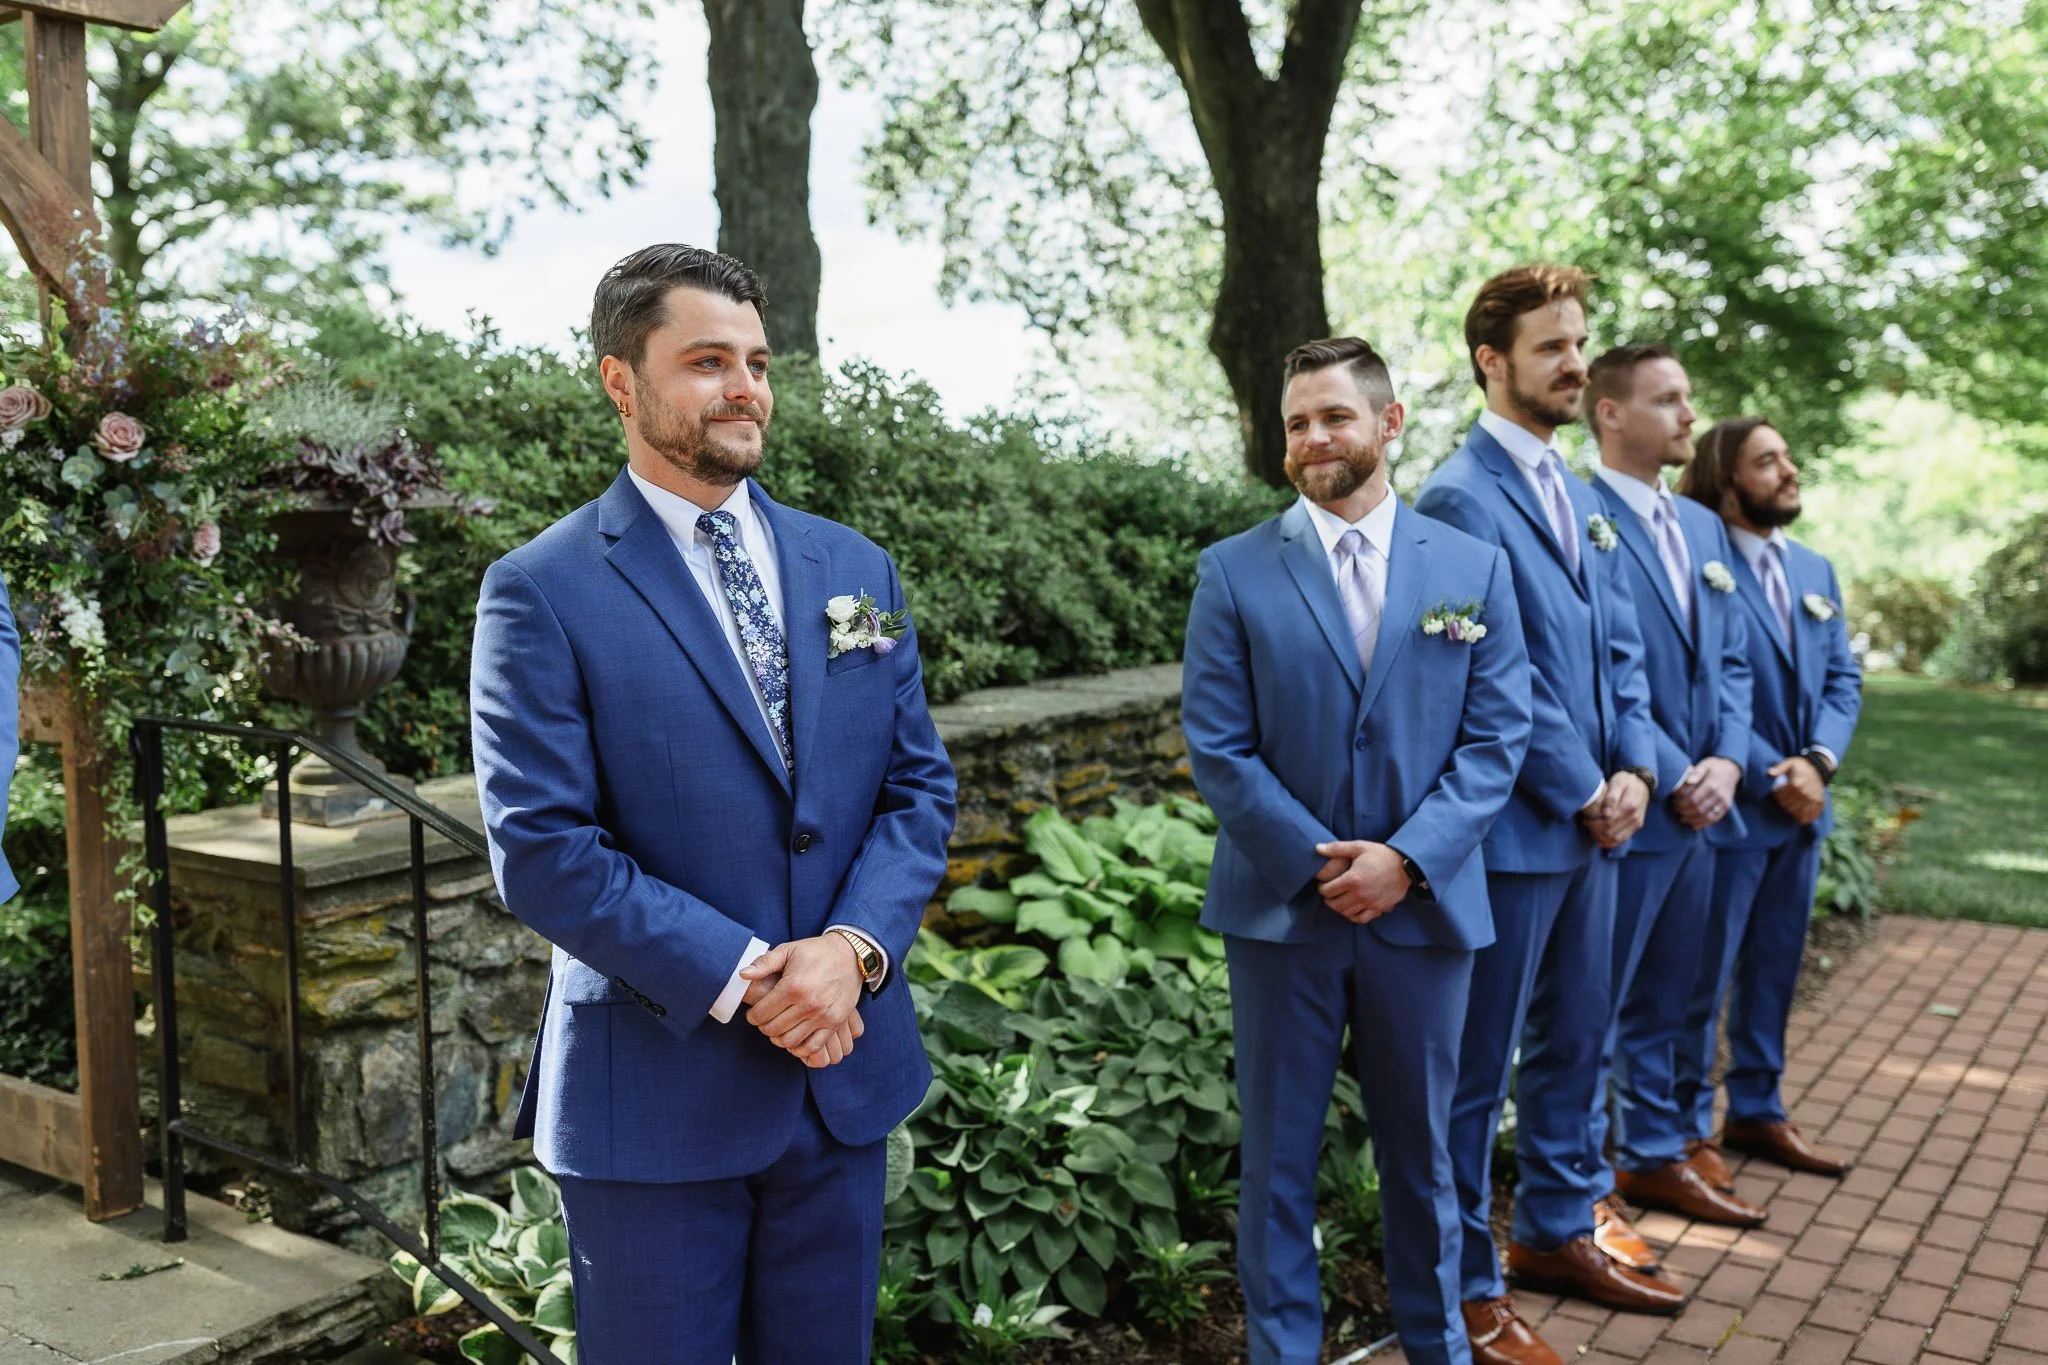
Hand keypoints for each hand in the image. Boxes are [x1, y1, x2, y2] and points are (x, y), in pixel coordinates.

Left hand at [742, 936, 864, 1061]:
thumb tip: (743, 974)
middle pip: (773, 1029)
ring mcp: (823, 1015)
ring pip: (790, 1040)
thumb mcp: (788, 950)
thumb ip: (764, 963)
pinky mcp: (834, 1022)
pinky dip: (799, 1048)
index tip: (753, 1014)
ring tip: (777, 1028)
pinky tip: (794, 1038)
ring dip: (778, 1038)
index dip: (752, 1016)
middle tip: (764, 1020)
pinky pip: (813, 1046)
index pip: (762, 1013)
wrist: (851, 955)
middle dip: (763, 1027)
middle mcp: (808, 1003)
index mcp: (793, 986)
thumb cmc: (816, 952)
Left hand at [1313, 840, 1410, 923]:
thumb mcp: (1359, 847)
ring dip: (1340, 908)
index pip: (1328, 890)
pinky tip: (1352, 909)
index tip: (1324, 885)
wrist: (1406, 865)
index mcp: (1353, 879)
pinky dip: (1354, 916)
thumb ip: (1337, 848)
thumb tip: (1317, 848)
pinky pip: (1362, 919)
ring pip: (1346, 913)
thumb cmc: (1381, 855)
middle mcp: (1360, 894)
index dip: (1322, 888)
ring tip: (1339, 900)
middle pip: (1335, 904)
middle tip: (1329, 894)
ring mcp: (1370, 903)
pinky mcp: (1379, 908)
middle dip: (1329, 900)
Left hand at [1584, 771, 1649, 848]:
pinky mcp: (1636, 826)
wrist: (1642, 783)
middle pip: (1611, 832)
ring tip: (1592, 831)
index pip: (1609, 822)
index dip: (1595, 824)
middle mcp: (1635, 817)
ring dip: (1602, 838)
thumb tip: (1606, 814)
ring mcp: (1636, 823)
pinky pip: (1623, 839)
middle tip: (1587, 825)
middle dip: (1596, 831)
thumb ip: (1612, 797)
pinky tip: (1601, 838)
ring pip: (1617, 839)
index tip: (1586, 820)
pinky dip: (1611, 842)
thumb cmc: (1626, 781)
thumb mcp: (1618, 783)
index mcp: (1629, 806)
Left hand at [1671, 757, 1741, 829]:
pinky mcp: (1726, 807)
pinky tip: (1693, 824)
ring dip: (1692, 819)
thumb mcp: (1704, 765)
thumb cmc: (1714, 767)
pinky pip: (1714, 819)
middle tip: (1676, 809)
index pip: (1693, 799)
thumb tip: (1688, 780)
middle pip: (1698, 809)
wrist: (1731, 769)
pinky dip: (1703, 824)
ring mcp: (1724, 802)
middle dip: (1685, 811)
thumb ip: (1696, 773)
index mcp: (1711, 784)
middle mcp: (1719, 795)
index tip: (1674, 802)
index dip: (1682, 803)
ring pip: (1706, 816)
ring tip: (1682, 817)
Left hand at [1768, 756, 1827, 824]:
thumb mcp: (1788, 764)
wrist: (1818, 768)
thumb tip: (1768, 774)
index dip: (1777, 795)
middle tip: (1784, 798)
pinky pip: (1810, 816)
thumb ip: (1778, 769)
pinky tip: (1799, 813)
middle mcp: (1805, 794)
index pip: (1780, 798)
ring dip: (1791, 810)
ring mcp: (1813, 800)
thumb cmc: (1800, 766)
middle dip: (1783, 803)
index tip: (1777, 791)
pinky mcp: (1819, 803)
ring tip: (1791, 803)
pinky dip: (1803, 817)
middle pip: (1788, 806)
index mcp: (1796, 784)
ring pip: (1797, 813)